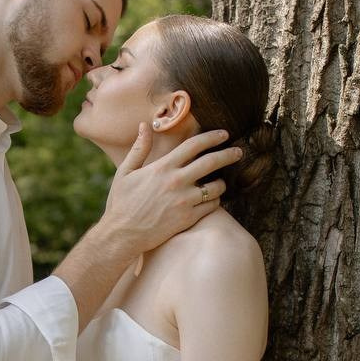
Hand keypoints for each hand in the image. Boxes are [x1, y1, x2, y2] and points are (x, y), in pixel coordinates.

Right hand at [104, 125, 242, 251]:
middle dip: (228, 154)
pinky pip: (212, 206)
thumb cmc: (121, 203)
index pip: (194, 145)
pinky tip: (212, 199)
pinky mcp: (188, 218)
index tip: (224, 134)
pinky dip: (215, 201)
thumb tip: (144, 125)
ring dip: (221, 182)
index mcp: (162, 167)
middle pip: (211, 162)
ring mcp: (184, 201)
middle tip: (238, 152)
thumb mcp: (125, 172)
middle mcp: (176, 182)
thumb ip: (139, 148)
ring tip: (221, 182)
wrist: (122, 235)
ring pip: (215, 187)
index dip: (212, 137)